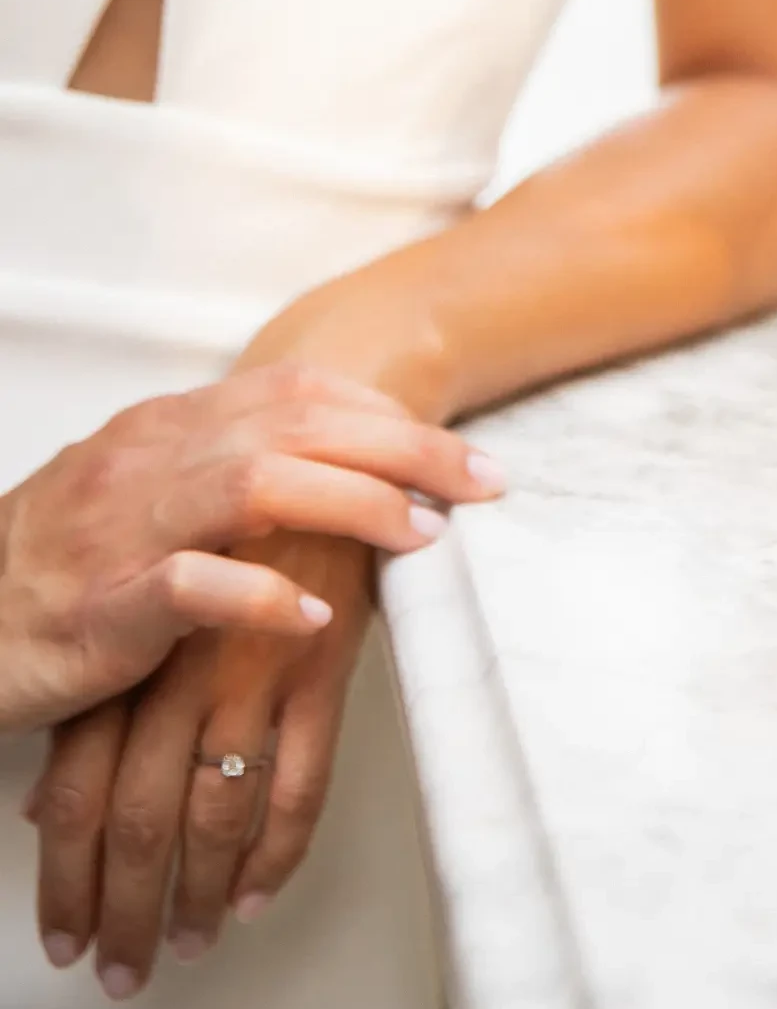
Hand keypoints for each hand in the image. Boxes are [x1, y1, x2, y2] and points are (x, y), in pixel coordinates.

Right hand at [0, 363, 503, 735]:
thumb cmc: (62, 562)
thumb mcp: (150, 489)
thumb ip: (233, 465)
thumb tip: (342, 461)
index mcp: (171, 423)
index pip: (299, 390)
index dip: (388, 413)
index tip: (460, 450)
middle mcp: (152, 457)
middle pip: (297, 423)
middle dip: (402, 448)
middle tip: (482, 482)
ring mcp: (124, 526)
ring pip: (255, 484)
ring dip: (351, 504)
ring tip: (422, 535)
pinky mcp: (101, 607)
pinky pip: (188, 587)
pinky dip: (258, 596)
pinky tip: (314, 618)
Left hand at [32, 531, 375, 994]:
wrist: (325, 435)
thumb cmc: (233, 522)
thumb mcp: (148, 598)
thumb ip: (101, 697)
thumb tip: (42, 799)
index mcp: (129, 650)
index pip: (77, 788)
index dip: (68, 875)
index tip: (69, 935)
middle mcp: (178, 670)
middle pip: (137, 817)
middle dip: (128, 907)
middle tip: (127, 967)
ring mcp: (249, 673)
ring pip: (215, 815)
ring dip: (203, 894)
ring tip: (194, 940)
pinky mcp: (318, 671)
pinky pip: (297, 786)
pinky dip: (278, 851)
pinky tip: (260, 890)